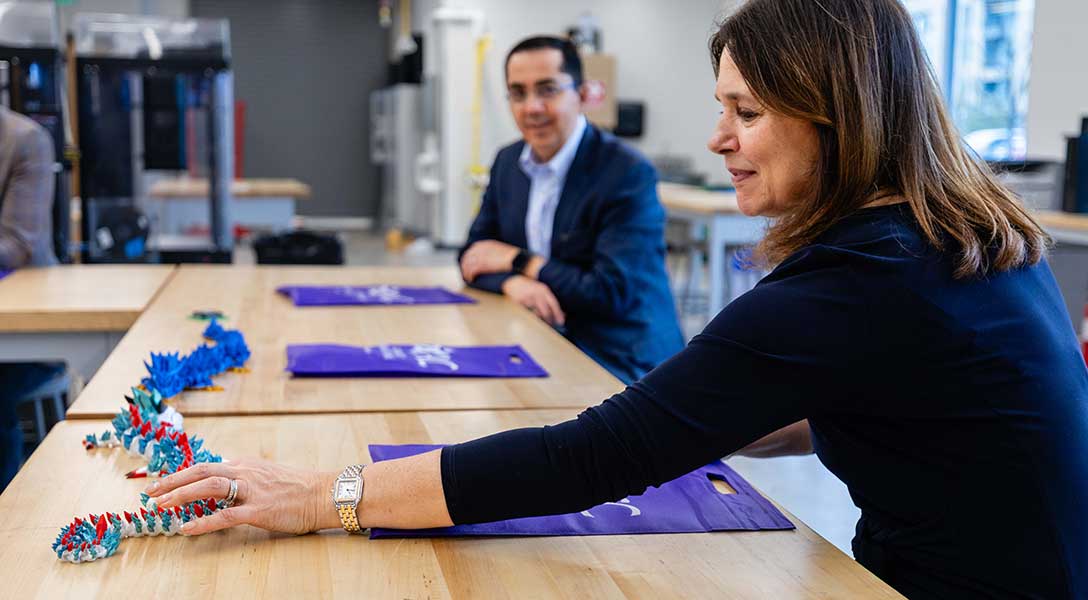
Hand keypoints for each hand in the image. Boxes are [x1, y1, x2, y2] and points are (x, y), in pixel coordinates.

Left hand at [145, 458, 339, 535]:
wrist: (323, 494)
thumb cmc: (298, 488)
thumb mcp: (267, 476)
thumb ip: (245, 479)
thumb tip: (225, 486)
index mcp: (245, 464)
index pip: (206, 466)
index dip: (181, 474)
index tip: (162, 482)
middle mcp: (245, 472)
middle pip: (200, 471)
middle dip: (172, 481)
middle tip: (150, 492)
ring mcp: (251, 490)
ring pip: (208, 488)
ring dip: (181, 495)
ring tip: (160, 505)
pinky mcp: (259, 509)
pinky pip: (225, 515)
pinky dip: (203, 521)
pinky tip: (186, 528)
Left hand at [460, 240, 519, 281]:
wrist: (518, 262)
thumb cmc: (514, 260)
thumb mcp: (502, 253)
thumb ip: (493, 255)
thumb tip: (488, 262)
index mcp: (487, 244)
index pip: (472, 250)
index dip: (469, 259)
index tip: (468, 265)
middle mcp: (482, 248)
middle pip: (468, 257)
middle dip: (466, 266)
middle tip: (467, 274)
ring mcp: (481, 255)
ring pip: (467, 264)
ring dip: (467, 272)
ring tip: (469, 278)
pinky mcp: (481, 264)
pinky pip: (471, 270)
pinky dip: (470, 275)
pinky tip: (472, 280)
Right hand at [502, 276, 565, 325]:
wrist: (514, 282)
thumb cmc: (531, 288)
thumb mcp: (542, 292)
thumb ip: (551, 302)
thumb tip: (563, 314)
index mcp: (544, 290)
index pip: (553, 303)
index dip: (558, 313)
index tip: (561, 322)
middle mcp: (536, 293)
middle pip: (545, 310)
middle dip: (548, 319)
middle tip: (550, 325)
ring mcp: (527, 297)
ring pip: (535, 312)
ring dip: (538, 317)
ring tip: (538, 318)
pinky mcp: (519, 302)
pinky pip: (526, 312)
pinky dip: (529, 314)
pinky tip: (529, 312)